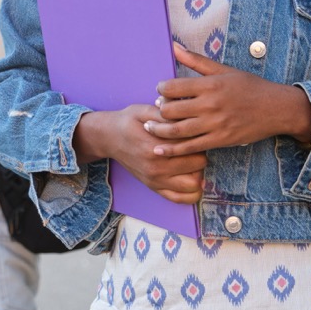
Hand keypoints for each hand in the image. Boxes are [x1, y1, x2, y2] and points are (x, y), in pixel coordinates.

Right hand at [72, 105, 206, 203]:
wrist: (110, 138)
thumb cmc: (129, 121)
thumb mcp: (145, 110)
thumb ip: (166, 113)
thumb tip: (186, 115)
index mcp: (155, 146)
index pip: (191, 144)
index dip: (197, 134)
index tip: (194, 129)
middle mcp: (156, 167)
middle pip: (198, 164)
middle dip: (200, 152)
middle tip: (195, 144)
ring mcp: (155, 180)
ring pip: (194, 184)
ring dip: (198, 172)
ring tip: (192, 160)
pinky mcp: (154, 187)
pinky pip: (181, 199)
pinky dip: (192, 192)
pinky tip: (191, 178)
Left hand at [144, 44, 310, 156]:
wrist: (277, 109)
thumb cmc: (250, 86)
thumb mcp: (224, 69)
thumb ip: (196, 60)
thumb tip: (174, 46)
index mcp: (210, 84)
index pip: (174, 87)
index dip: (161, 89)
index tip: (160, 90)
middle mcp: (211, 105)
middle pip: (172, 110)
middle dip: (159, 109)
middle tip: (155, 109)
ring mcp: (215, 124)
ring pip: (178, 130)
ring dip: (159, 130)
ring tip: (149, 128)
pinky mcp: (220, 140)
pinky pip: (192, 147)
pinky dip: (173, 150)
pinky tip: (160, 150)